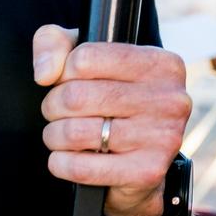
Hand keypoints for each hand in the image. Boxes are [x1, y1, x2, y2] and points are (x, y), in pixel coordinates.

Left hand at [32, 25, 191, 215]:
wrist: (138, 154)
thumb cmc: (107, 94)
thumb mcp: (81, 54)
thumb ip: (54, 43)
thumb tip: (46, 73)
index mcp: (160, 64)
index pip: (84, 58)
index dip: (62, 72)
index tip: (65, 81)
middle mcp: (170, 99)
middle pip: (76, 96)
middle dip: (53, 105)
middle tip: (56, 111)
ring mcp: (163, 137)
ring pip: (75, 132)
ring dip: (54, 135)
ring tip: (60, 134)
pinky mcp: (148, 172)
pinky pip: (82, 168)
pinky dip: (60, 163)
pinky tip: (63, 157)